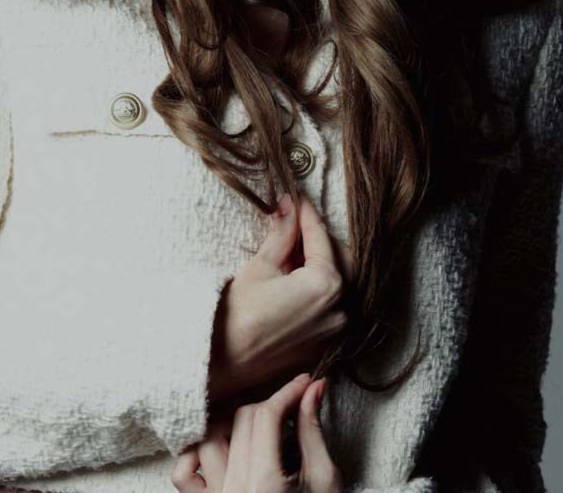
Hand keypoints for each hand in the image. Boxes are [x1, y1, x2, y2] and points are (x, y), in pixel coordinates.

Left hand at [172, 372, 342, 492]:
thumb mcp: (324, 478)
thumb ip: (313, 430)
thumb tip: (314, 388)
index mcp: (265, 485)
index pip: (266, 416)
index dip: (287, 392)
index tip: (304, 383)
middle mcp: (235, 492)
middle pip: (242, 420)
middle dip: (271, 405)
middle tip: (292, 407)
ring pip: (210, 439)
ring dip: (234, 426)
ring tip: (259, 431)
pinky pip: (183, 475)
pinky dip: (196, 457)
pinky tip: (223, 453)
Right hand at [208, 194, 353, 406]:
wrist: (220, 363)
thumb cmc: (235, 315)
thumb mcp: (261, 265)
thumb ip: (283, 233)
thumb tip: (290, 206)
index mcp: (326, 285)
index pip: (322, 237)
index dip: (307, 214)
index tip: (297, 200)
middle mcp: (340, 309)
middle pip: (343, 259)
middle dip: (321, 239)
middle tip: (296, 225)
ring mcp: (336, 331)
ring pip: (342, 283)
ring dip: (323, 263)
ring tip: (293, 252)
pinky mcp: (325, 345)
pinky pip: (334, 307)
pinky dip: (322, 288)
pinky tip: (297, 278)